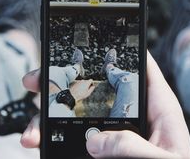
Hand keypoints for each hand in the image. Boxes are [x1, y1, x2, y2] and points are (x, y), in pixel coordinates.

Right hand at [20, 52, 189, 157]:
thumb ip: (134, 146)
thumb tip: (94, 141)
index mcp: (157, 106)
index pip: (140, 66)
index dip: (119, 49)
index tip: (91, 41)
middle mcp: (133, 113)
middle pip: (97, 86)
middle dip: (64, 81)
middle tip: (36, 80)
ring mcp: (116, 130)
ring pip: (80, 113)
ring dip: (52, 116)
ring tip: (32, 134)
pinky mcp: (105, 147)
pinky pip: (77, 136)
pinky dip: (56, 137)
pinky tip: (40, 142)